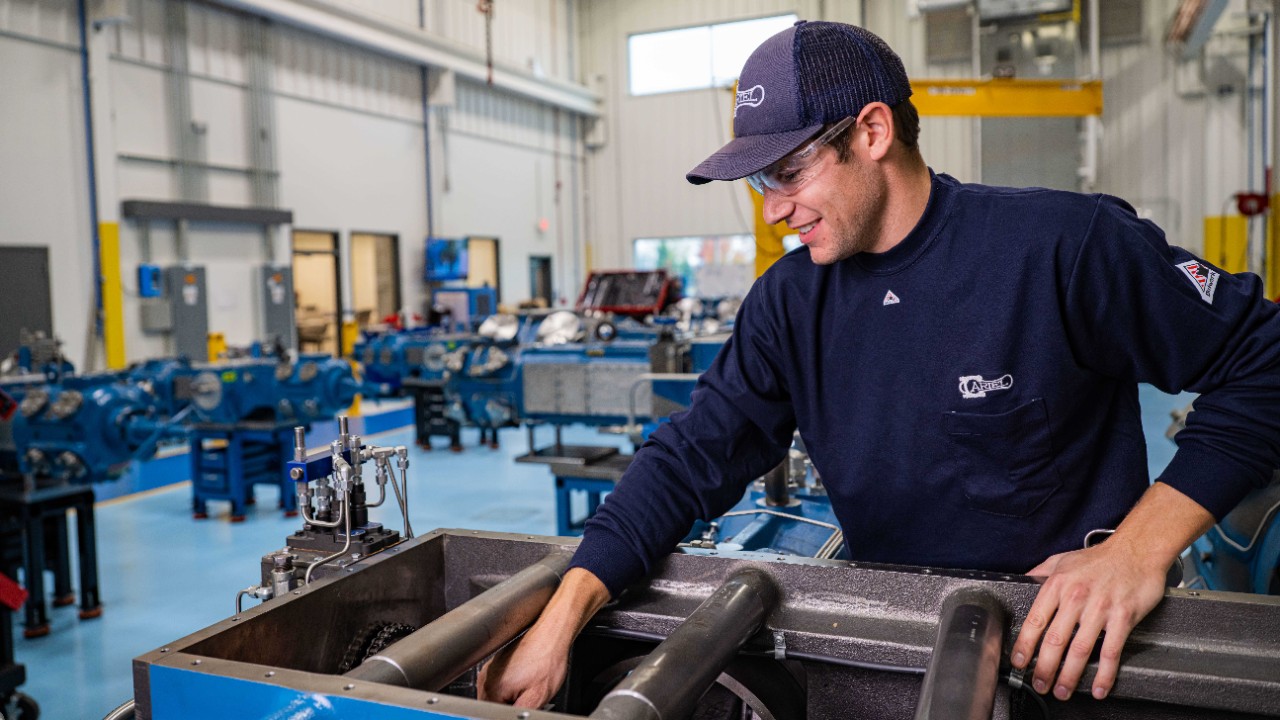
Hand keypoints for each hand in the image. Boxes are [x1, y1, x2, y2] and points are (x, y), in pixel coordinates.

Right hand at [477, 629, 568, 708]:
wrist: (551, 635)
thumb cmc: (547, 660)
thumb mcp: (537, 698)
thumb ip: (517, 713)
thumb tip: (506, 717)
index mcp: (492, 688)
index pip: (491, 714)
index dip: (508, 714)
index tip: (522, 707)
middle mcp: (486, 677)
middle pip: (492, 706)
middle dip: (509, 707)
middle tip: (527, 698)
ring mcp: (491, 669)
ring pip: (496, 696)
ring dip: (510, 698)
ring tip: (528, 688)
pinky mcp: (497, 664)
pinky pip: (500, 685)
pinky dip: (511, 688)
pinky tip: (526, 682)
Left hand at [1009, 540, 1166, 701]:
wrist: (1136, 550)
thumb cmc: (1099, 558)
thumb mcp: (1061, 560)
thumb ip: (1040, 574)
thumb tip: (1021, 583)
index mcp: (1057, 585)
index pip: (1034, 621)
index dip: (1024, 645)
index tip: (1019, 662)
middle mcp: (1076, 597)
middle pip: (1054, 641)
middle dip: (1044, 668)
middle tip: (1039, 684)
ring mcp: (1100, 608)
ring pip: (1080, 650)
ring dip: (1069, 675)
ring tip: (1062, 691)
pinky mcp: (1123, 617)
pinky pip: (1111, 651)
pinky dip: (1104, 674)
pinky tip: (1098, 688)